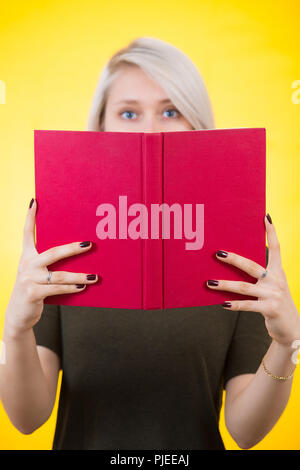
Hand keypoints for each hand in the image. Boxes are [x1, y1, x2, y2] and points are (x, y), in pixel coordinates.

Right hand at [5, 198, 99, 334]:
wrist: (18, 314)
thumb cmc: (34, 290)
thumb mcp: (37, 273)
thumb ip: (49, 264)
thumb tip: (77, 252)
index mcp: (27, 256)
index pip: (27, 233)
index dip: (30, 217)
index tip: (35, 201)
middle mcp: (26, 264)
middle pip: (53, 252)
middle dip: (73, 248)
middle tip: (89, 244)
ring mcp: (28, 279)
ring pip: (59, 275)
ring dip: (79, 275)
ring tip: (94, 276)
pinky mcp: (32, 293)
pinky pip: (56, 289)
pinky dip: (71, 288)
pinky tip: (82, 287)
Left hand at [206, 214, 299, 346]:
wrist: (293, 328)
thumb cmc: (276, 303)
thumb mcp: (272, 286)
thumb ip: (260, 275)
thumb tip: (236, 261)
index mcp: (278, 272)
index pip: (276, 248)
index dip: (271, 232)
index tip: (266, 217)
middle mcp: (277, 280)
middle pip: (252, 266)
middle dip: (233, 259)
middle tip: (217, 253)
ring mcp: (274, 295)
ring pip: (244, 287)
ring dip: (225, 285)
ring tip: (209, 283)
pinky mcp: (270, 309)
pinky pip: (248, 305)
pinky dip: (234, 305)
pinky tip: (223, 304)